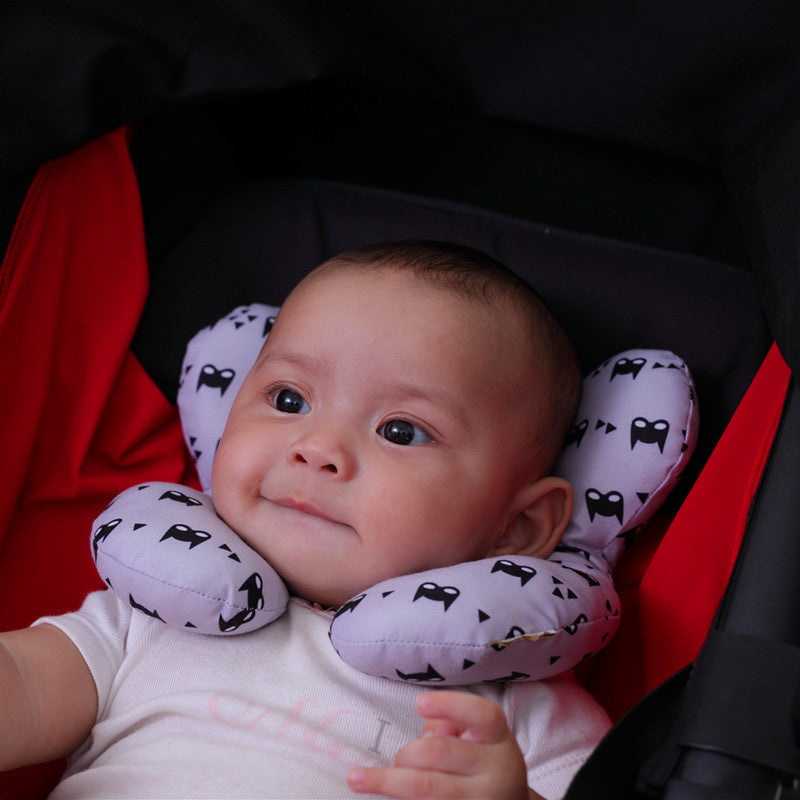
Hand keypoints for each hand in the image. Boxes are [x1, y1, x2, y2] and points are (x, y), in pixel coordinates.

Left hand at [348, 690, 543, 798]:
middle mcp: (498, 770)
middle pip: (439, 752)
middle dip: (406, 753)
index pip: (481, 714)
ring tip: (362, 778)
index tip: (418, 703)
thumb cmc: (480, 761)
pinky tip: (382, 795)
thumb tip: (423, 738)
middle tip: (397, 758)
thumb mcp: (475, 736)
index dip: (449, 705)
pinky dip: (399, 799)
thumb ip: (449, 726)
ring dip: (389, 780)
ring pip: (426, 788)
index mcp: (499, 739)